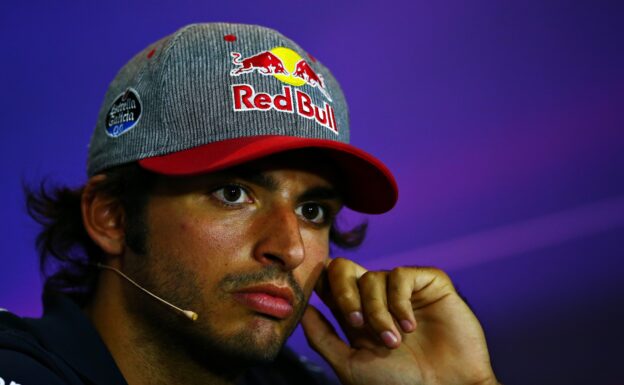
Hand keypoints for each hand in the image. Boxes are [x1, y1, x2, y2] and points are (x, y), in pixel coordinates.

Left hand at [300, 258, 499, 384]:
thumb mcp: (351, 365)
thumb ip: (323, 337)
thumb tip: (302, 308)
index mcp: (356, 314)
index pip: (330, 283)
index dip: (320, 282)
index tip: (316, 291)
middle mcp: (377, 297)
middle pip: (344, 268)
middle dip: (343, 291)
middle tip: (355, 323)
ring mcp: (403, 290)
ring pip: (373, 276)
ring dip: (378, 311)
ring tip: (394, 341)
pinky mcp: (429, 284)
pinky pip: (401, 275)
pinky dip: (399, 301)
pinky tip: (410, 326)